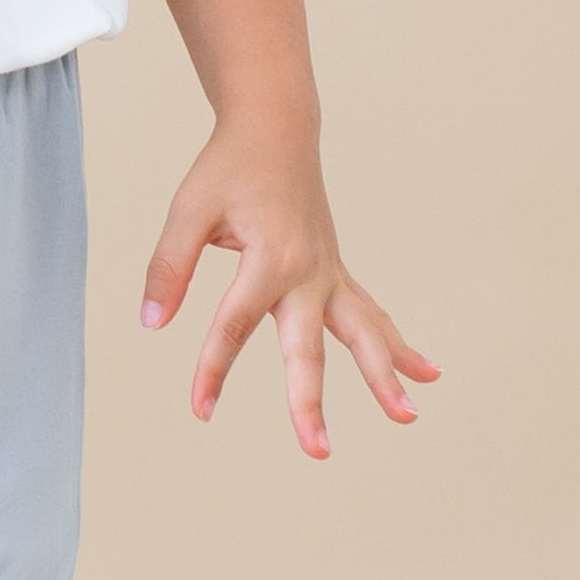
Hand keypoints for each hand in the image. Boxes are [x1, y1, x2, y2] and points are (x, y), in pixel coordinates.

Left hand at [140, 119, 439, 458]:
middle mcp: (308, 271)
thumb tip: (152, 323)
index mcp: (269, 257)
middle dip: (310, 401)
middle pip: (310, 346)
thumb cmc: (228, 169)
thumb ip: (169, 266)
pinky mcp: (336, 273)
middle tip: (317, 450)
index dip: (215, 369)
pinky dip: (397, 344)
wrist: (276, 130)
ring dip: (386, 374)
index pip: (236, 325)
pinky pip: (371, 315)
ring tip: (407, 417)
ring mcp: (329, 274)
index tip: (200, 409)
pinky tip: (426, 373)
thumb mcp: (188, 210)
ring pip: (362, 333)